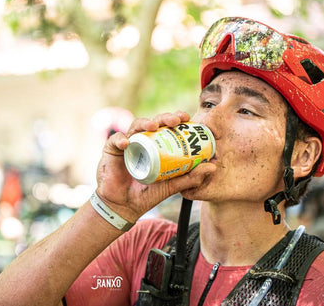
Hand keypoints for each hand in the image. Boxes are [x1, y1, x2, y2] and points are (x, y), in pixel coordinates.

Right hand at [95, 111, 215, 221]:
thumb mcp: (172, 185)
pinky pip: (115, 140)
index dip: (176, 119)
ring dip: (144, 123)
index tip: (186, 118)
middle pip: (153, 123)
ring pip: (135, 126)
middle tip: (175, 120)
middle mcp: (143, 141)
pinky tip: (127, 143)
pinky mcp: (111, 149)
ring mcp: (127, 144)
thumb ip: (191, 177)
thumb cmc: (147, 194)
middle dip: (164, 117)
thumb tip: (212, 167)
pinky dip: (120, 139)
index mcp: (157, 146)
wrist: (125, 206)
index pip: (167, 127)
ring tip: (153, 126)